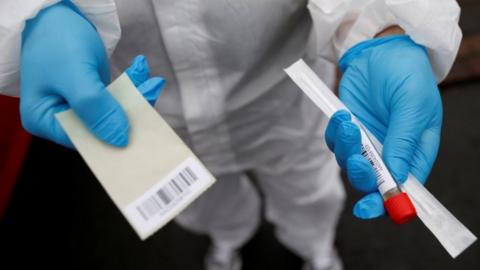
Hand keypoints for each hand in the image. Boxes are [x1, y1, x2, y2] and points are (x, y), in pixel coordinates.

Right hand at [20, 3, 163, 147]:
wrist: (55, 10)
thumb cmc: (56, 39)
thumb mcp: (75, 76)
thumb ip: (96, 109)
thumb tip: (120, 140)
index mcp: (44, 120)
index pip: (84, 140)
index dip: (113, 138)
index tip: (142, 128)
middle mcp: (59, 118)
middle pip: (102, 128)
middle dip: (130, 112)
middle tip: (151, 91)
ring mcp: (76, 105)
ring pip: (114, 112)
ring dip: (136, 96)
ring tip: (151, 80)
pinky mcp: (91, 93)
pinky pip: (116, 97)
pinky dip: (131, 85)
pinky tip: (141, 70)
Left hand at [326, 35, 441, 218]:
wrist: (381, 49)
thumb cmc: (407, 75)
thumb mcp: (413, 107)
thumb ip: (403, 142)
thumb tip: (396, 178)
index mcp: (416, 152)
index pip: (404, 188)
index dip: (388, 203)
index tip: (370, 208)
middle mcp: (391, 152)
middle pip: (373, 183)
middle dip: (361, 176)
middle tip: (357, 159)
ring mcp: (367, 142)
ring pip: (350, 164)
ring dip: (346, 149)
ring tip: (349, 122)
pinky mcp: (349, 130)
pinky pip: (335, 144)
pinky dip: (335, 134)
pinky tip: (342, 114)